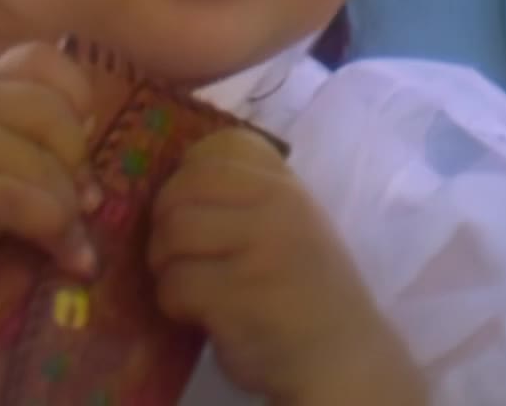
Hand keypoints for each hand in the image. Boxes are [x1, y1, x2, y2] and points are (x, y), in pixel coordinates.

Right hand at [0, 42, 100, 293]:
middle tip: (73, 198)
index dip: (75, 95)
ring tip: (66, 238)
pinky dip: (61, 236)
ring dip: (70, 213)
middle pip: (61, 118)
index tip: (76, 134)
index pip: (43, 59)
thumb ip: (28, 139)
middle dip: (76, 165)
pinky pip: (39, 206)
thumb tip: (92, 177)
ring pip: (53, 169)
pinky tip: (67, 256)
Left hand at [148, 129, 424, 404]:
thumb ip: (247, 197)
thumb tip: (172, 183)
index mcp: (286, 184)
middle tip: (172, 252)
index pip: (218, 147)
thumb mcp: (292, 222)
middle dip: (162, 223)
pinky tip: (194, 314)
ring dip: (163, 263)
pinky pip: (175, 283)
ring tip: (183, 283)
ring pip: (172, 233)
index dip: (188, 175)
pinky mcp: (238, 296)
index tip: (189, 207)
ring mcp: (259, 249)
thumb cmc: (306, 290)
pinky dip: (172, 302)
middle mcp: (276, 206)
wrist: (342, 358)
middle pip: (183, 190)